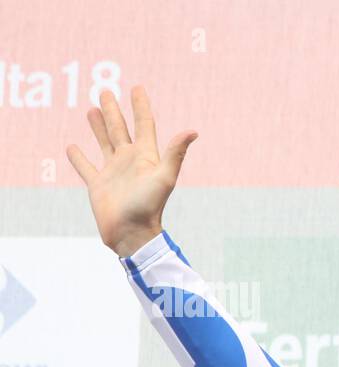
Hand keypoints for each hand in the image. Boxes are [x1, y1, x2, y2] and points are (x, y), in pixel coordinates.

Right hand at [65, 86, 197, 257]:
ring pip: (103, 142)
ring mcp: (113, 172)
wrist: (132, 233)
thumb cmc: (150, 207)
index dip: (140, 107)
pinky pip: (85, 167)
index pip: (144, 125)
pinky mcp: (98, 185)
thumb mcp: (164, 177)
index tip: (137, 88)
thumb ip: (176, 153)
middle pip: (120, 129)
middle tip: (105, 91)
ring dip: (97, 127)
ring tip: (92, 109)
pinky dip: (78, 157)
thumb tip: (193, 131)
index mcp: (145, 157)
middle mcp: (129, 161)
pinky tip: (72, 147)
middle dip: (114, 111)